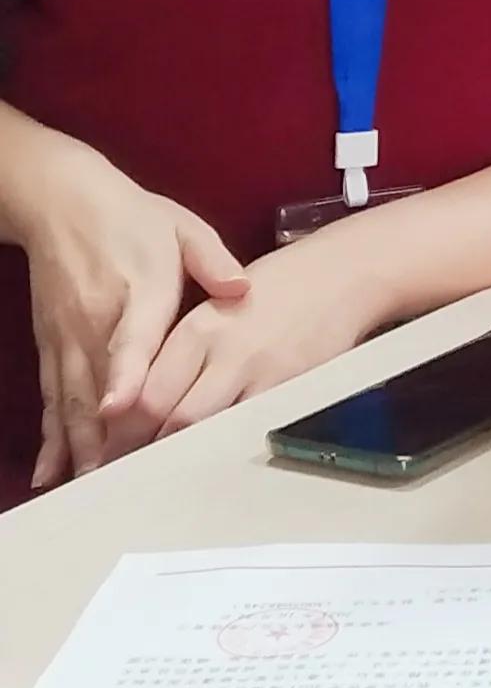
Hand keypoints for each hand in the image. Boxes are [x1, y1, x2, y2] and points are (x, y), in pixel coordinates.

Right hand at [6, 142, 246, 487]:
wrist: (61, 201)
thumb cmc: (131, 217)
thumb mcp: (180, 226)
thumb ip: (212, 260)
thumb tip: (243, 288)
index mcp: (138, 289)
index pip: (132, 337)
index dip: (126, 373)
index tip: (122, 406)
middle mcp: (97, 319)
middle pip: (98, 382)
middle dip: (104, 433)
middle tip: (114, 478)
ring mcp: (70, 335)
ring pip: (71, 398)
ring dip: (78, 444)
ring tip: (88, 485)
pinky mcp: (52, 344)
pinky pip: (51, 396)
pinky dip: (51, 434)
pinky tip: (50, 470)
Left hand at [120, 232, 388, 448]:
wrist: (341, 276)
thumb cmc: (275, 289)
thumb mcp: (213, 305)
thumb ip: (177, 352)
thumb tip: (137, 403)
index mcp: (196, 327)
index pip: (143, 392)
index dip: (121, 429)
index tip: (108, 448)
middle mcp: (223, 350)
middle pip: (168, 417)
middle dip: (143, 450)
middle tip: (125, 470)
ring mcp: (261, 371)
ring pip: (206, 428)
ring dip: (180, 453)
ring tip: (162, 472)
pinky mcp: (292, 386)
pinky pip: (249, 427)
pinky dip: (226, 445)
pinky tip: (215, 456)